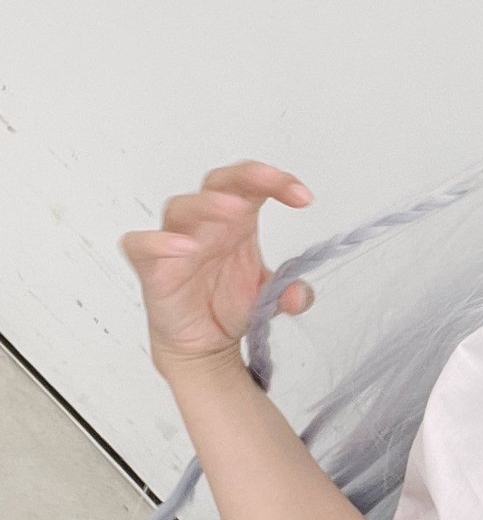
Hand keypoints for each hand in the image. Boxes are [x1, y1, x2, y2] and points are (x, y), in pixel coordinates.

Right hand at [120, 160, 316, 375]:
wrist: (203, 342)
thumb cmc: (227, 302)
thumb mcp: (269, 298)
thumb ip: (289, 294)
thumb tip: (297, 296)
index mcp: (238, 221)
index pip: (253, 186)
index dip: (277, 182)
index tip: (304, 197)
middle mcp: (207, 224)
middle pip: (217, 183)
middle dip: (244, 177)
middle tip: (269, 183)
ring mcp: (177, 241)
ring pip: (182, 207)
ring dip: (208, 204)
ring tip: (235, 212)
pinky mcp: (152, 266)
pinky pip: (142, 245)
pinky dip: (159, 242)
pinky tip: (184, 248)